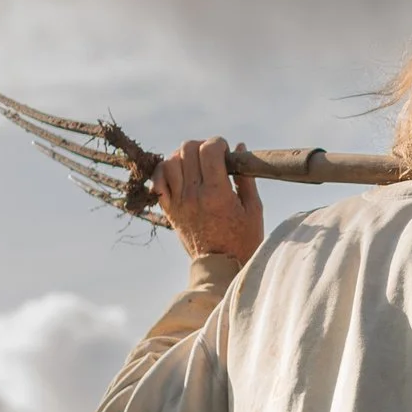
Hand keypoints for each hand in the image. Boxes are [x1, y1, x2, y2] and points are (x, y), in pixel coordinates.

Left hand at [154, 138, 264, 265]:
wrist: (221, 268)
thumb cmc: (243, 240)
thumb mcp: (253, 209)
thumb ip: (245, 177)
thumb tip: (240, 147)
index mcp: (217, 193)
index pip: (209, 150)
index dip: (218, 143)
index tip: (225, 150)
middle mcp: (194, 195)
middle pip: (187, 150)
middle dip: (201, 145)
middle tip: (211, 155)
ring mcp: (178, 202)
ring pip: (170, 161)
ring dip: (183, 156)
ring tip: (195, 163)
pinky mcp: (169, 210)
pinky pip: (158, 180)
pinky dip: (164, 170)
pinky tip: (177, 172)